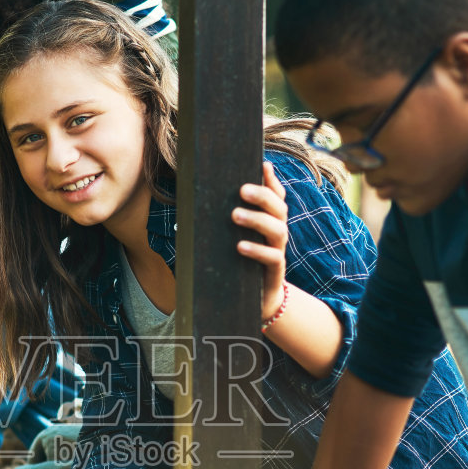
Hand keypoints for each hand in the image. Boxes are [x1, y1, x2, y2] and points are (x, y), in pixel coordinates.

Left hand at [233, 160, 288, 321]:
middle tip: (241, 190)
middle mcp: (277, 233)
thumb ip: (218, 224)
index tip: (262, 165)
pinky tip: (240, 247)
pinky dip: (256, 250)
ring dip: (256, 220)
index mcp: (268, 222)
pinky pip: (271, 258)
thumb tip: (189, 207)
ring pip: (277, 230)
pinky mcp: (275, 272)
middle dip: (262, 195)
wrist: (255, 303)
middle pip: (278, 208)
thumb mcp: (229, 242)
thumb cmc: (237, 266)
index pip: (276, 197)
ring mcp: (278, 252)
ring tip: (235, 214)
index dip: (272, 181)